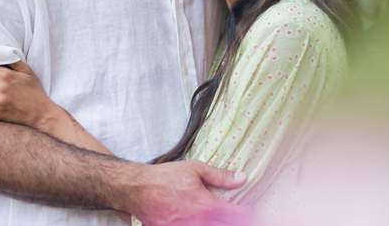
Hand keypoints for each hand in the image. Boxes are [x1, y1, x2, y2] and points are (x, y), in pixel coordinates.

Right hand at [125, 160, 250, 225]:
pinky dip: (198, 225)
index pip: (235, 215)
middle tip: (232, 215)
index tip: (250, 211)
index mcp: (206, 206)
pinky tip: (198, 220)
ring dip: (215, 223)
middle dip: (230, 220)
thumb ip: (220, 177)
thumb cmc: (166, 177)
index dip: (246, 214)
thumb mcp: (195, 169)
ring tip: (214, 217)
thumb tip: (242, 178)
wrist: (138, 189)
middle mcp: (198, 222)